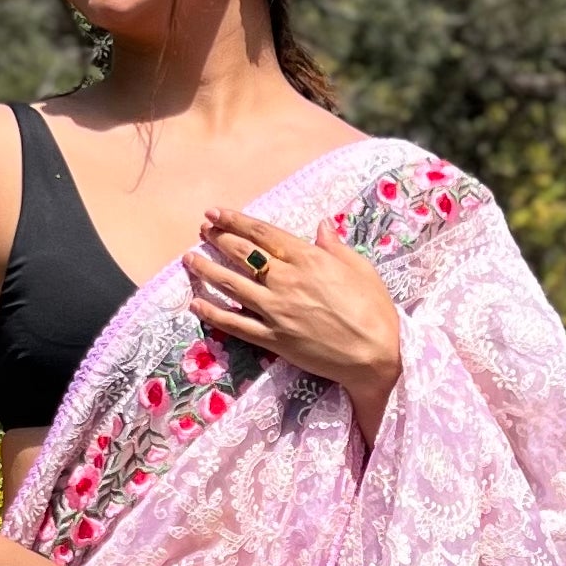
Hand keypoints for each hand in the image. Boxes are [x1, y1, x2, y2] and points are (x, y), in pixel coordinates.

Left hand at [183, 209, 403, 441]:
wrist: (375, 353)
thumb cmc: (374, 308)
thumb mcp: (359, 267)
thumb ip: (334, 246)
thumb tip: (321, 226)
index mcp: (307, 259)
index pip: (261, 233)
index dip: (235, 221)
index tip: (215, 212)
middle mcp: (285, 280)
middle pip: (242, 254)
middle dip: (218, 238)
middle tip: (202, 230)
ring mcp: (275, 310)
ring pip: (231, 285)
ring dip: (207, 270)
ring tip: (190, 259)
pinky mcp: (273, 338)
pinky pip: (236, 324)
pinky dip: (213, 313)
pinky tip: (196, 304)